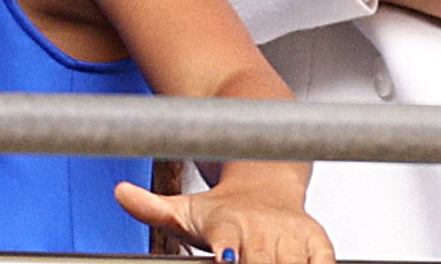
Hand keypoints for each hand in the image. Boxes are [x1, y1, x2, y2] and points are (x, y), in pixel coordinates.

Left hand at [115, 176, 333, 263]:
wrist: (264, 185)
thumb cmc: (220, 209)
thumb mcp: (185, 210)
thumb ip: (152, 207)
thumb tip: (120, 193)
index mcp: (227, 224)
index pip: (226, 245)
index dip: (228, 255)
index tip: (225, 260)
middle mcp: (262, 230)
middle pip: (264, 262)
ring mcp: (293, 237)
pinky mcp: (320, 245)